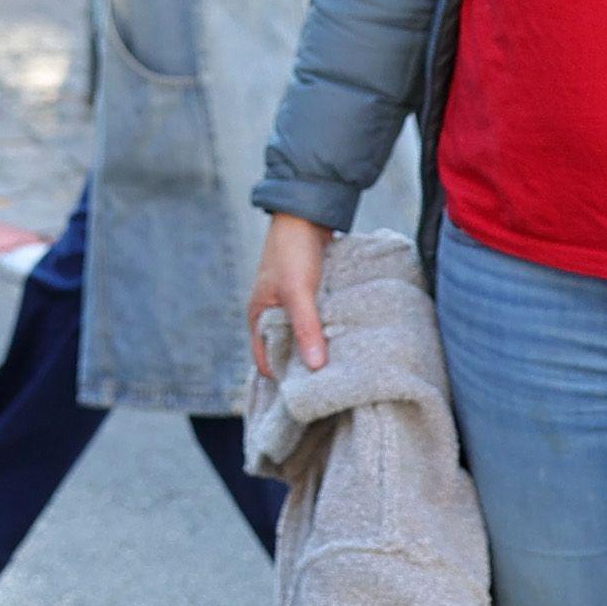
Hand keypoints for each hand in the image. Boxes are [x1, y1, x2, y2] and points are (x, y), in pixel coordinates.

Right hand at [248, 211, 333, 382]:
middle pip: (288, 351)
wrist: (308, 211)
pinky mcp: (312, 296)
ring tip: (343, 367)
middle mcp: (274, 315)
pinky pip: (319, 322)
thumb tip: (315, 367)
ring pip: (306, 337)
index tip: (309, 394)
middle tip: (331, 385)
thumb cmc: (293, 250)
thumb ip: (305, 327)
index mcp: (259, 317)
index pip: (266, 361)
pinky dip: (330, 331)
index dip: (284, 379)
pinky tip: (347, 340)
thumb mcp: (297, 291)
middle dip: (306, 366)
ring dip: (320, 347)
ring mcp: (293, 306)